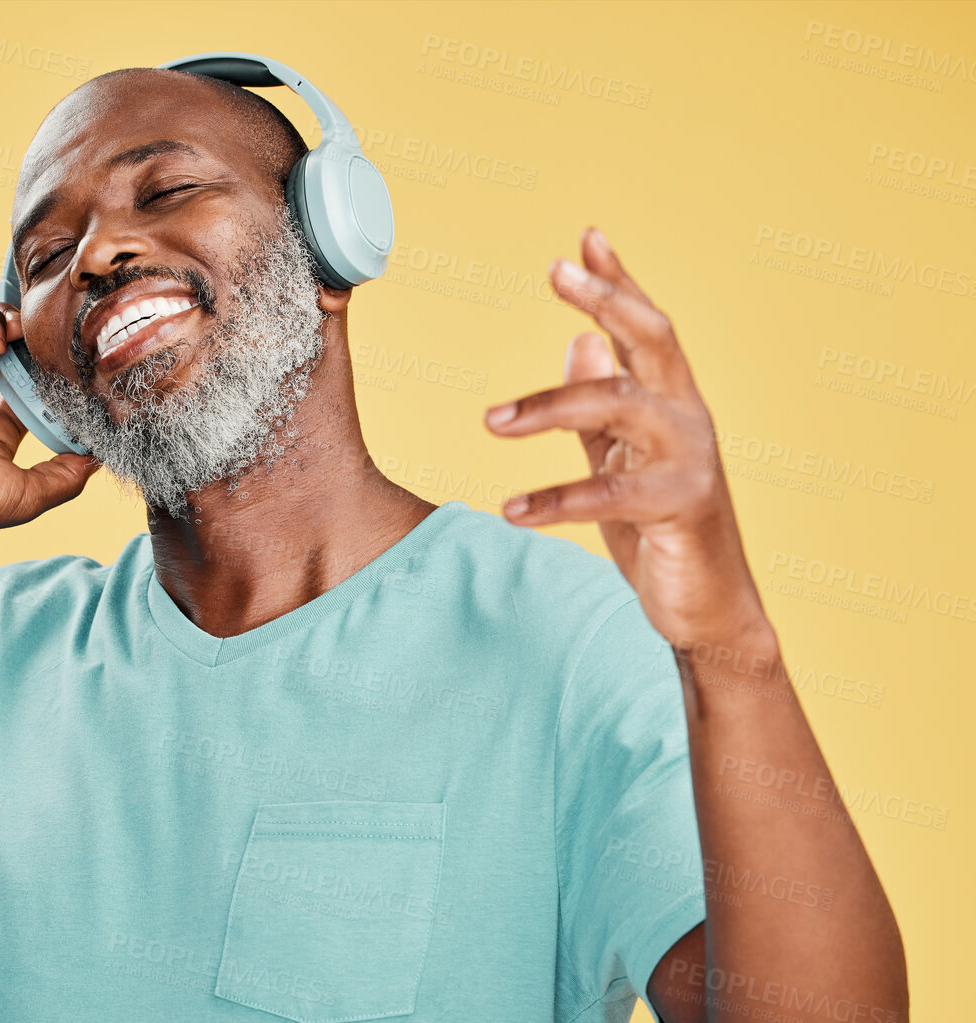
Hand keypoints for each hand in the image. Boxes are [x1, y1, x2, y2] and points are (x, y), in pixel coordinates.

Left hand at [483, 228, 771, 653]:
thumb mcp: (621, 459)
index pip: (645, 328)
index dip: (618, 281)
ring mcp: (688, 460)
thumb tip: (578, 343)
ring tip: (490, 421)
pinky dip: (555, 500)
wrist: (710, 607)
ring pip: (621, 405)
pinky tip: (511, 510)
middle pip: (651, 338)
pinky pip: (610, 495)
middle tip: (556, 269)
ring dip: (549, 405)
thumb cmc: (663, 531)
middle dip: (606, 298)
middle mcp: (687, 419)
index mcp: (671, 403)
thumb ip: (598, 406)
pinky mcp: (678, 508)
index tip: (584, 239)